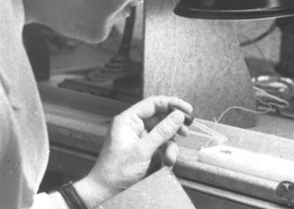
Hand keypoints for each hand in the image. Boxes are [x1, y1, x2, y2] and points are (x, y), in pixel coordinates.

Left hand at [75, 96, 192, 205]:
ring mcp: (139, 138)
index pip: (153, 103)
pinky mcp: (143, 150)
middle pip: (160, 118)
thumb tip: (178, 116)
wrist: (106, 191)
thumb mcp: (142, 150)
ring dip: (170, 146)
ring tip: (170, 158)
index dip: (172, 104)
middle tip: (186, 131)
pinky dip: (165, 154)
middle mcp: (134, 126)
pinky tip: (166, 163)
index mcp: (128, 120)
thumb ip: (162, 132)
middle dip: (173, 127)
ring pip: (162, 134)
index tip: (187, 109)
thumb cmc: (115, 171)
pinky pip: (160, 146)